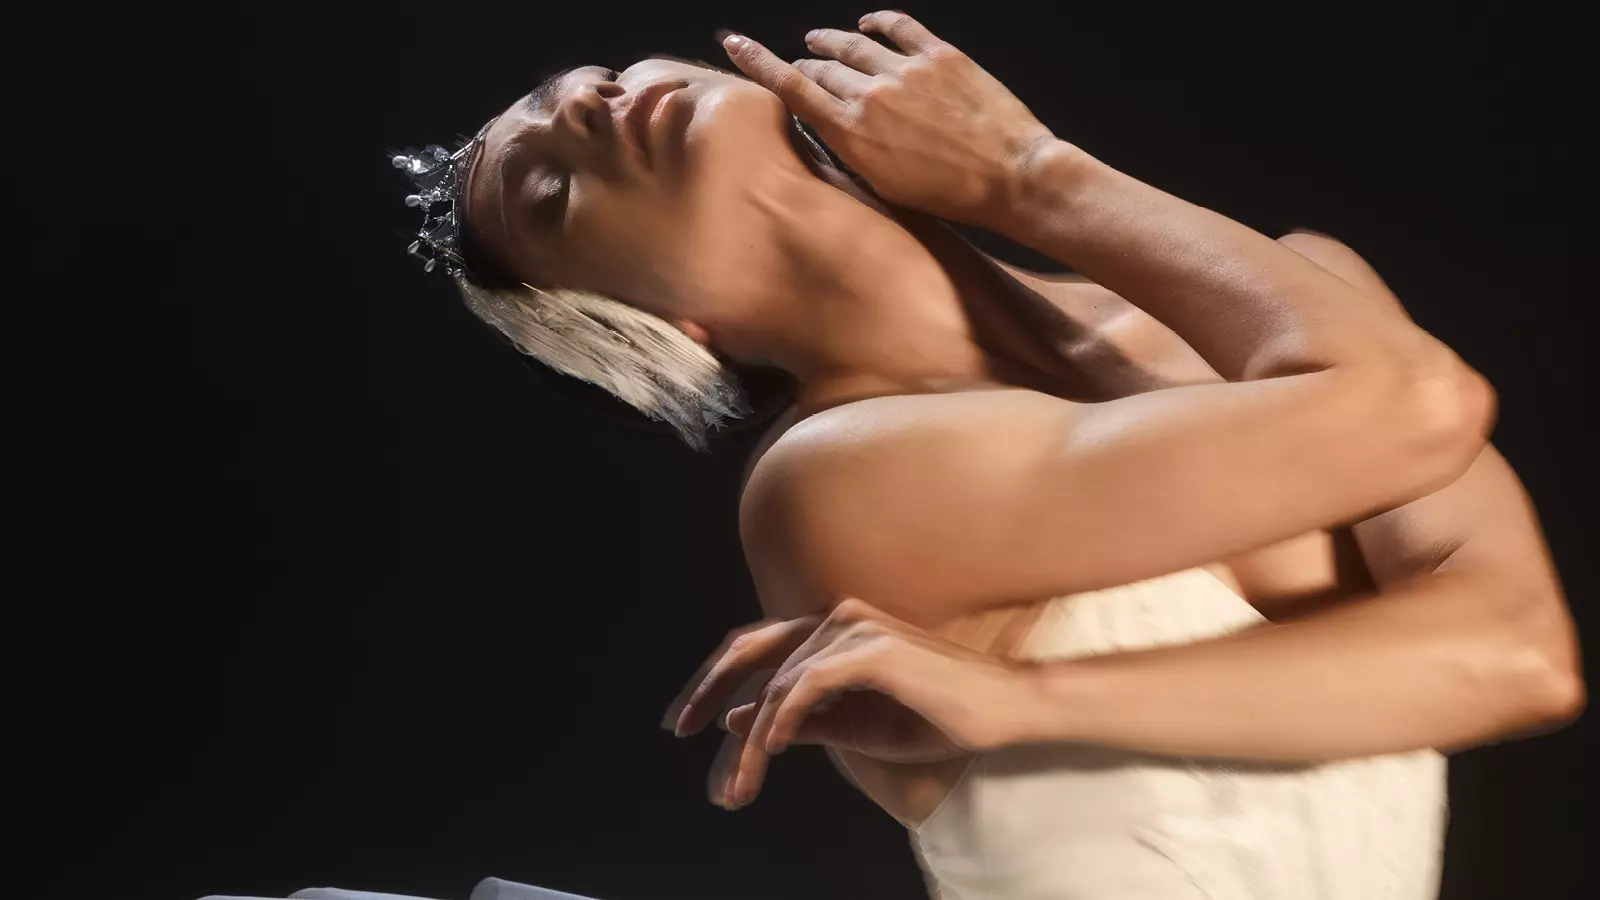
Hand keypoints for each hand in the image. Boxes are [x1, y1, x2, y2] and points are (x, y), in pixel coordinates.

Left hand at [666, 599, 1036, 808]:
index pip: (757, 645)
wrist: (1003, 712)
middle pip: (752, 649)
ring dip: (754, 732)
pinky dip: (784, 716)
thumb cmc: (938, 716)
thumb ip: (801, 719)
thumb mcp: (856, 726)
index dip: (714, 679)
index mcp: (834, 630)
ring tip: (737, 779)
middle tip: (678, 728)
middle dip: (708, 689)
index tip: (685, 720)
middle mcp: (839, 618)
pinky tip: (768, 747)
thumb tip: (741, 719)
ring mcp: (856, 629)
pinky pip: (810, 684)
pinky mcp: (874, 651)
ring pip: (779, 678)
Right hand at [721, 11, 1055, 228]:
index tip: (734, 42)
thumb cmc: (950, 196)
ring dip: (831, 40)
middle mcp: (870, 94)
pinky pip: (899, 26)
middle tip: (799, 67)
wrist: (1010, 176)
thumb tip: (831, 128)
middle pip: (822, 67)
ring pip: (853, 43)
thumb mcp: (885, 186)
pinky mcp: (939, 55)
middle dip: (806, 66)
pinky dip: (878, 20)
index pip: (792, 88)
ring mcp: (905, 70)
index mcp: (852, 132)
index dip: (758, 62)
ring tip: (819, 39)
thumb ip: (851, 152)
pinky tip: (869, 21)